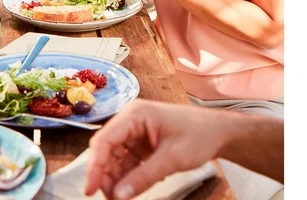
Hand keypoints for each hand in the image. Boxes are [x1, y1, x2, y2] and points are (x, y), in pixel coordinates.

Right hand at [84, 99, 224, 199]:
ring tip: (119, 198)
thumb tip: (118, 196)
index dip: (95, 166)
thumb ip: (144, 176)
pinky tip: (128, 190)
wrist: (217, 132)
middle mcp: (130, 120)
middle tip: (109, 199)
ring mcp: (134, 132)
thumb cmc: (198, 135)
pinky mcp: (140, 143)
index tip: (90, 191)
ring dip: (113, 178)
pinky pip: (125, 161)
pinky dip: (124, 177)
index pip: (105, 140)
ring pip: (113, 157)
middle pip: (105, 149)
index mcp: (135, 114)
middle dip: (104, 174)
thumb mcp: (172, 158)